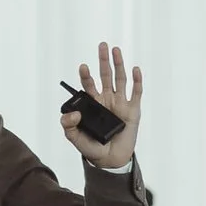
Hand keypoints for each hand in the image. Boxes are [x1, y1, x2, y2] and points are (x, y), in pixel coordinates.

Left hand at [61, 44, 143, 173]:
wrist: (109, 160)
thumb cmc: (92, 148)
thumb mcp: (75, 138)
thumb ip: (68, 126)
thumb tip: (73, 113)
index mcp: (93, 104)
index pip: (89, 85)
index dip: (86, 76)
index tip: (83, 66)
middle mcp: (107, 100)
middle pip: (106, 76)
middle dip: (103, 61)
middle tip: (102, 45)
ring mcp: (121, 104)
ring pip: (121, 80)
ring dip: (119, 65)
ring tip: (116, 50)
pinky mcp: (133, 111)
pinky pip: (136, 93)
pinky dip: (137, 81)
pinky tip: (135, 69)